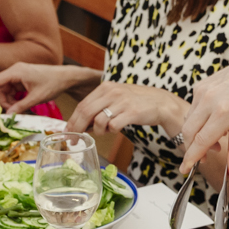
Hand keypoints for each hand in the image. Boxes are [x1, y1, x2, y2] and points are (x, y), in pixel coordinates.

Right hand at [0, 62, 93, 113]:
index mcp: (16, 71)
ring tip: (17, 110)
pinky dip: (14, 99)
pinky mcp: (22, 80)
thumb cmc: (53, 83)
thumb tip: (8, 115)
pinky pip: (12, 90)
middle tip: (6, 113)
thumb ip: (21, 106)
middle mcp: (15, 71)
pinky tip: (20, 106)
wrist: (66, 77)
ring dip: (8, 102)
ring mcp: (18, 75)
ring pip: (5, 90)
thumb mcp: (36, 97)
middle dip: (0, 101)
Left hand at [69, 80, 183, 137]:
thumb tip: (82, 123)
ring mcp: (122, 102)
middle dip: (77, 129)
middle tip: (73, 140)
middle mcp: (112, 92)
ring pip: (99, 121)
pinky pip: (113, 126)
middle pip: (86, 112)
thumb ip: (99, 106)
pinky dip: (111, 131)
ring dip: (98, 131)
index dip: (72, 120)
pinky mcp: (131, 112)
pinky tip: (116, 129)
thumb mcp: (116, 97)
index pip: (82, 105)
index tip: (67, 132)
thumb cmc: (136, 102)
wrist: (161, 102)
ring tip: (105, 131)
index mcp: (106, 87)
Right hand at [175, 56, 228, 176]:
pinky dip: (199, 120)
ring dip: (196, 134)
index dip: (191, 158)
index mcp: (224, 112)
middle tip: (205, 158)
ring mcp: (202, 91)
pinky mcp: (199, 86)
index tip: (185, 169)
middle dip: (193, 148)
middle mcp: (209, 100)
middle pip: (189, 132)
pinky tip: (214, 122)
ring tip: (216, 139)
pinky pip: (192, 109)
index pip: (200, 141)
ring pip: (188, 121)